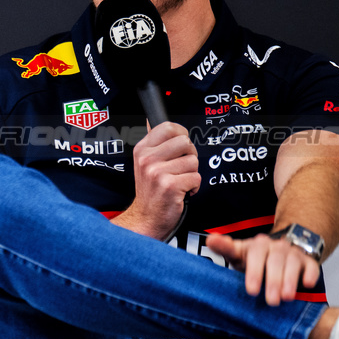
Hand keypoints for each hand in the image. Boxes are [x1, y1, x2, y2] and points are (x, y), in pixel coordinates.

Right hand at [114, 121, 199, 239]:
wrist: (147, 217)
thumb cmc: (151, 190)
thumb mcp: (144, 163)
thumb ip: (153, 143)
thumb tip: (151, 120)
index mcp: (142, 149)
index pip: (168, 127)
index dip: (181, 135)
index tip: (180, 147)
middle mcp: (147, 159)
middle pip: (185, 142)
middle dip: (189, 156)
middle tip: (180, 168)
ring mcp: (157, 172)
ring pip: (193, 161)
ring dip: (191, 174)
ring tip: (179, 181)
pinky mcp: (170, 186)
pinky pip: (196, 178)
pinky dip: (194, 187)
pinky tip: (182, 192)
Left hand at [205, 232, 320, 305]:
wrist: (282, 250)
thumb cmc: (256, 258)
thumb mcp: (239, 253)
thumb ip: (225, 248)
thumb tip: (211, 239)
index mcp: (257, 245)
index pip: (254, 256)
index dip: (254, 273)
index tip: (251, 290)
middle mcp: (275, 247)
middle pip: (274, 262)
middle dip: (273, 281)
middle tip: (270, 301)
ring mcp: (293, 253)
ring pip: (292, 264)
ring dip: (290, 281)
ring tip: (286, 298)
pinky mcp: (308, 261)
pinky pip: (311, 266)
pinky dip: (310, 275)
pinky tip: (308, 284)